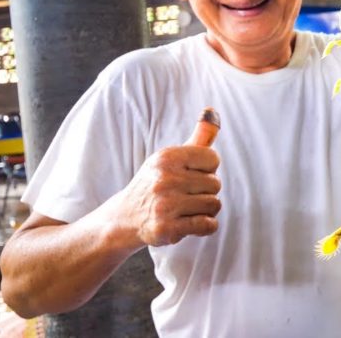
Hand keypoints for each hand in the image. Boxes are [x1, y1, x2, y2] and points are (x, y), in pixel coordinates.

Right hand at [112, 117, 221, 247]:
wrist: (124, 218)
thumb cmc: (156, 183)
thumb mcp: (172, 158)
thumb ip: (198, 137)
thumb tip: (213, 110)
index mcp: (166, 157)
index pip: (213, 159)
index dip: (207, 169)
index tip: (191, 175)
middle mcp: (164, 179)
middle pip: (216, 184)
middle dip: (205, 191)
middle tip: (184, 195)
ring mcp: (165, 205)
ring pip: (214, 205)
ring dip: (205, 210)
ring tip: (186, 209)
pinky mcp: (167, 229)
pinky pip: (208, 225)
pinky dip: (206, 226)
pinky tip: (189, 223)